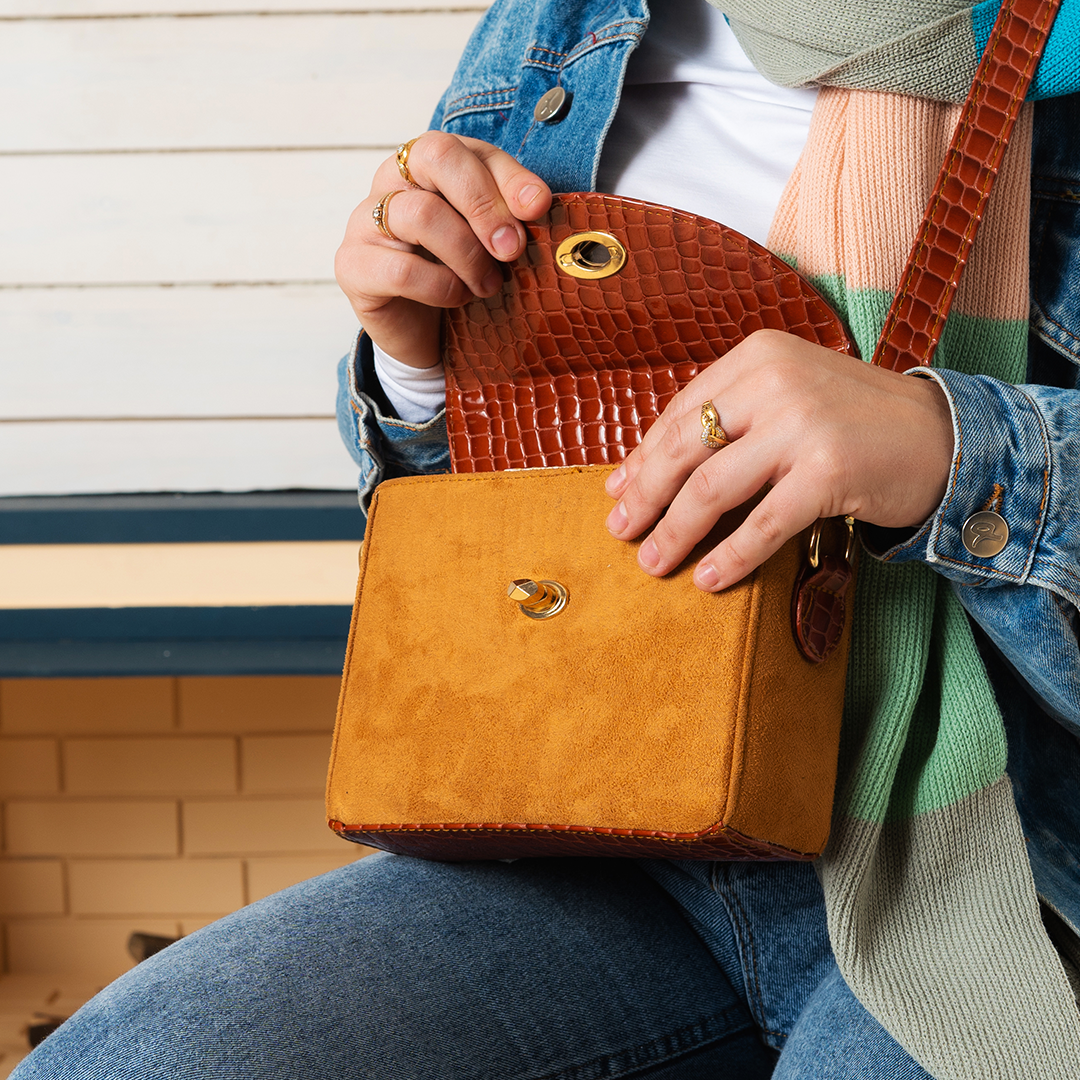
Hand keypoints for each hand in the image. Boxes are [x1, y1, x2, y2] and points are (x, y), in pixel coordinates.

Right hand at [334, 132, 551, 369]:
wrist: (422, 333)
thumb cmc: (459, 273)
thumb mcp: (490, 239)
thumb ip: (509, 214)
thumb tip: (536, 203)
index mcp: (425, 163)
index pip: (464, 148)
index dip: (505, 176)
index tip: (537, 209)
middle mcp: (390, 181)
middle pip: (436, 158)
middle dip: (484, 204)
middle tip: (512, 249)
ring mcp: (364, 221)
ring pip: (421, 214)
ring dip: (468, 255)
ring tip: (489, 285)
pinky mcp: (352, 266)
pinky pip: (402, 269)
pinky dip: (442, 287)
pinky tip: (458, 298)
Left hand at [603, 330, 954, 590]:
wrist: (939, 435)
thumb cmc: (850, 421)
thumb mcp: (784, 399)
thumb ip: (722, 422)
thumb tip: (634, 472)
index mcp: (756, 358)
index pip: (680, 413)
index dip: (642, 459)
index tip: (617, 493)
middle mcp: (775, 382)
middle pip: (684, 450)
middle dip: (645, 497)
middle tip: (620, 532)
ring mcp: (802, 425)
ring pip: (711, 489)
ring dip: (675, 532)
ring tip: (653, 563)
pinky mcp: (827, 471)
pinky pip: (761, 524)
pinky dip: (731, 556)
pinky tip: (709, 580)